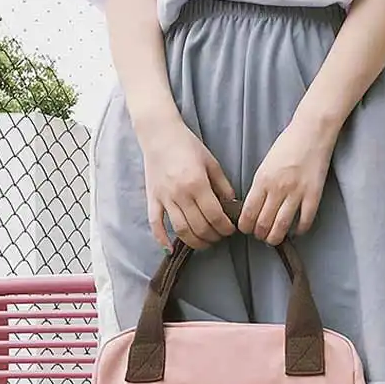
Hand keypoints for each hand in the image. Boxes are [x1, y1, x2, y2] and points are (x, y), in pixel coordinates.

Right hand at [139, 117, 235, 250]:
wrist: (159, 133)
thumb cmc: (188, 146)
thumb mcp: (212, 163)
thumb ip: (223, 186)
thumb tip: (233, 205)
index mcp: (197, 184)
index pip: (215, 216)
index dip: (226, 228)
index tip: (231, 230)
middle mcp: (180, 193)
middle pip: (199, 227)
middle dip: (214, 236)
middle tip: (220, 236)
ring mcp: (164, 197)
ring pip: (181, 230)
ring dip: (195, 242)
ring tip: (205, 242)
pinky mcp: (152, 198)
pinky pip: (155, 223)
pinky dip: (161, 238)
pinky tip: (170, 249)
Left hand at [239, 109, 337, 244]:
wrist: (311, 132)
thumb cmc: (287, 145)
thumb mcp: (265, 164)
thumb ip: (260, 186)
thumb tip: (255, 207)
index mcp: (262, 179)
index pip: (249, 212)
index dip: (245, 226)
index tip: (246, 229)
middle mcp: (277, 188)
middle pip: (264, 222)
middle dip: (260, 234)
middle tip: (260, 236)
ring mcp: (297, 193)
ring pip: (282, 225)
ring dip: (276, 237)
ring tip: (274, 239)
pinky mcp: (313, 195)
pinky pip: (305, 221)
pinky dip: (299, 230)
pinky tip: (296, 231)